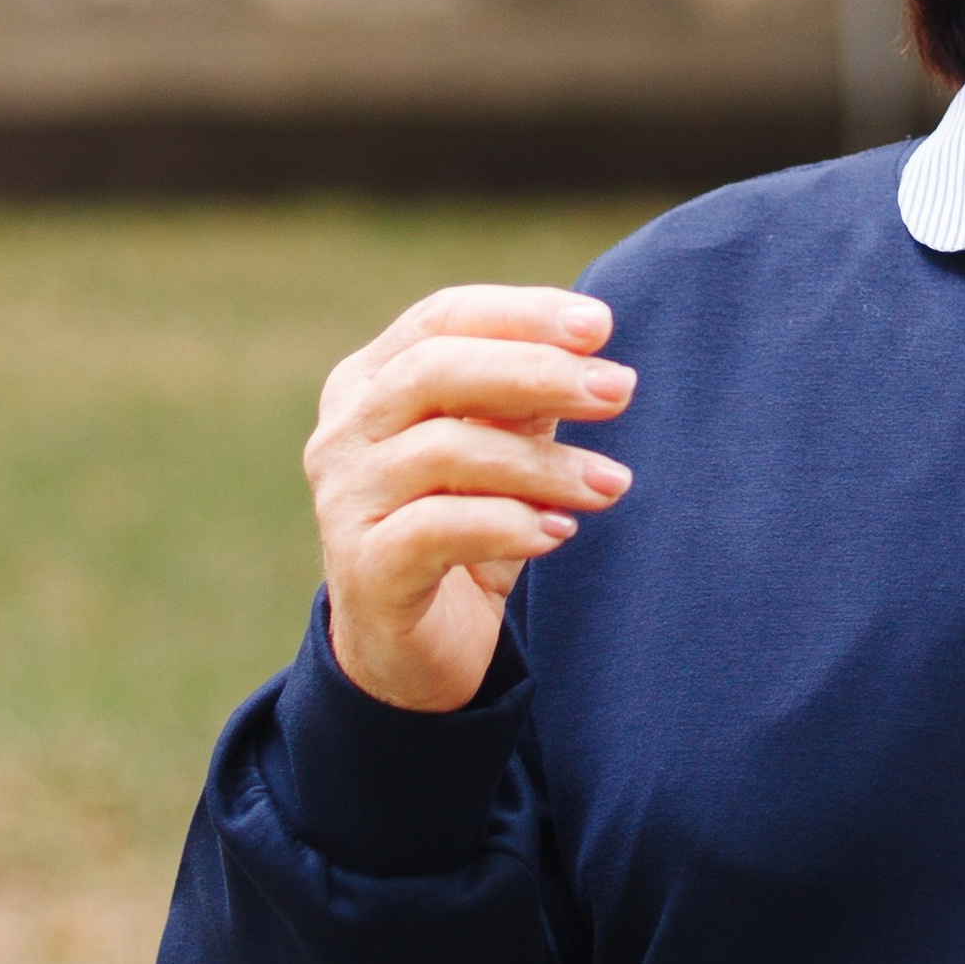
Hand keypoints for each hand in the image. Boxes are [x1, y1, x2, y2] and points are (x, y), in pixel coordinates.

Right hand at [305, 286, 637, 712]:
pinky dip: (509, 524)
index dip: (521, 313)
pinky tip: (559, 532)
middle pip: (436, 370)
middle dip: (539, 372)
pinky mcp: (365, 569)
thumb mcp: (499, 451)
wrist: (411, 650)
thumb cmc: (463, 530)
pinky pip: (438, 529)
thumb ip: (526, 400)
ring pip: (444, 450)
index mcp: (370, 383)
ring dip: (543, 463)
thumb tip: (593, 353)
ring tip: (611, 483)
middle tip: (620, 390)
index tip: (602, 325)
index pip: (441, 318)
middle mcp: (344, 433)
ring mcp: (345, 500)